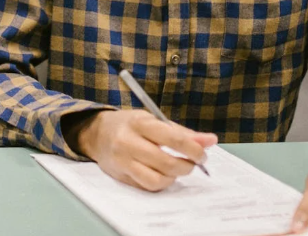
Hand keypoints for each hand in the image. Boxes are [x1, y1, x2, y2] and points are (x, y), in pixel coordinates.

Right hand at [69, 109, 217, 191]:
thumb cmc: (130, 125)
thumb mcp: (153, 120)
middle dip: (186, 166)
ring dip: (174, 177)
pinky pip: (147, 186)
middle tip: (193, 163)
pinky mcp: (121, 177)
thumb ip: (182, 132)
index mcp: (139, 123)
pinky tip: (163, 175)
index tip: (202, 154)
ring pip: (157, 179)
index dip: (193, 149)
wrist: (97, 133)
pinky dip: (161, 183)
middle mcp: (128, 142)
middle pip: (166, 162)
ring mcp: (123, 161)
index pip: (172, 138)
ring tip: (178, 169)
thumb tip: (210, 141)